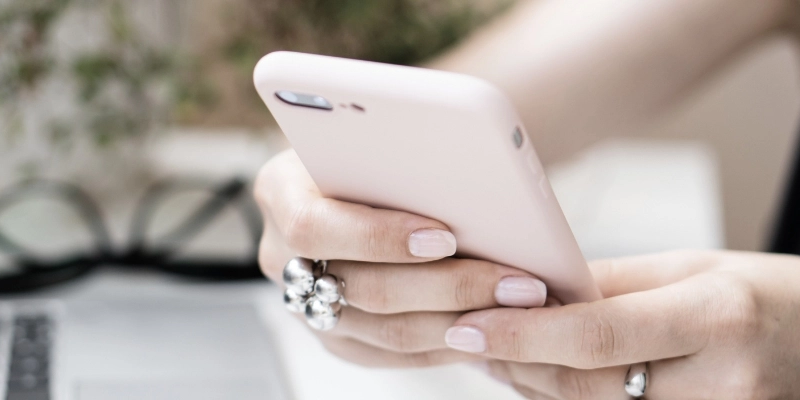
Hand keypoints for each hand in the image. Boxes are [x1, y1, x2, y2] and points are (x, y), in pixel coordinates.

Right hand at [254, 150, 551, 366]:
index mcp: (279, 192)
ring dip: (461, 320)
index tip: (445, 235)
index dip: (377, 236)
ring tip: (520, 304)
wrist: (367, 169)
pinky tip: (495, 327)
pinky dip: (448, 344)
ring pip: (385, 332)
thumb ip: (395, 148)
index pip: (314, 227)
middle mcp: (281, 255)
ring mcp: (305, 304)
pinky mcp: (338, 338)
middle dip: (447, 286)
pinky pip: (394, 356)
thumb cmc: (376, 141)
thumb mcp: (377, 130)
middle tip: (516, 280)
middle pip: (361, 289)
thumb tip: (467, 166)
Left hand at [446, 250, 799, 398]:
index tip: (466, 325)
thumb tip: (540, 284)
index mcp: (718, 318)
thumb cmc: (793, 303)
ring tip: (500, 348)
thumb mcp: (707, 268)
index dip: (522, 332)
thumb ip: (619, 282)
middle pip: (583, 385)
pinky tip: (552, 374)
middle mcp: (720, 384)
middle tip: (469, 332)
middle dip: (515, 360)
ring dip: (535, 382)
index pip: (597, 335)